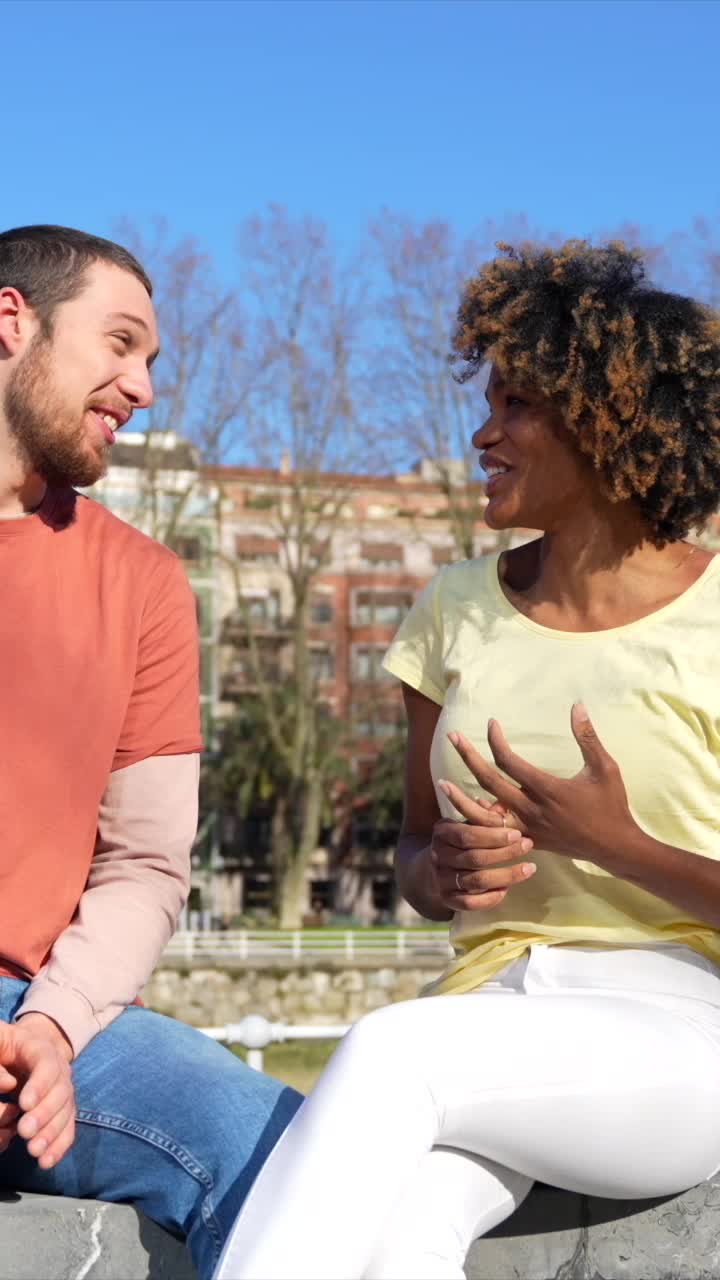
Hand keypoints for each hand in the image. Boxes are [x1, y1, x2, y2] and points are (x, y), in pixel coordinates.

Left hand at [0, 1016, 75, 1168]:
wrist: (26, 1049)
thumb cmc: (6, 1045)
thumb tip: (8, 1084)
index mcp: (41, 1049)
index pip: (47, 1065)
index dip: (39, 1085)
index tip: (24, 1104)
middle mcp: (60, 1070)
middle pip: (60, 1092)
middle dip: (44, 1114)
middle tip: (25, 1131)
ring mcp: (64, 1091)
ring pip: (66, 1113)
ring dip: (52, 1134)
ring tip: (33, 1151)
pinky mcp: (63, 1111)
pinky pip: (67, 1129)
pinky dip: (59, 1147)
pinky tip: (46, 1161)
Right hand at [429, 793, 535, 911]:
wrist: (435, 868)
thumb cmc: (461, 840)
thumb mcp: (468, 824)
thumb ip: (484, 818)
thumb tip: (504, 810)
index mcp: (442, 833)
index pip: (467, 836)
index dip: (493, 836)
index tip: (517, 834)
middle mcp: (438, 857)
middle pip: (474, 858)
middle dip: (504, 853)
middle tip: (528, 845)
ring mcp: (441, 880)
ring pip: (476, 881)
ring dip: (506, 876)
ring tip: (529, 869)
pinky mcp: (447, 899)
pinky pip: (469, 903)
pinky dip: (489, 898)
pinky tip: (506, 890)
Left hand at [445, 703, 636, 866]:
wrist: (615, 848)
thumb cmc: (611, 805)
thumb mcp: (604, 767)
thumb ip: (587, 736)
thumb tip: (577, 705)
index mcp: (547, 789)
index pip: (509, 761)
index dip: (495, 739)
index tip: (490, 723)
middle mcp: (531, 809)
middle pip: (489, 781)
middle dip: (468, 757)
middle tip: (452, 737)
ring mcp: (527, 828)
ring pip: (485, 814)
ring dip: (461, 797)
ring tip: (442, 783)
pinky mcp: (528, 840)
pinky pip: (495, 832)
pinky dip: (480, 820)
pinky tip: (467, 809)